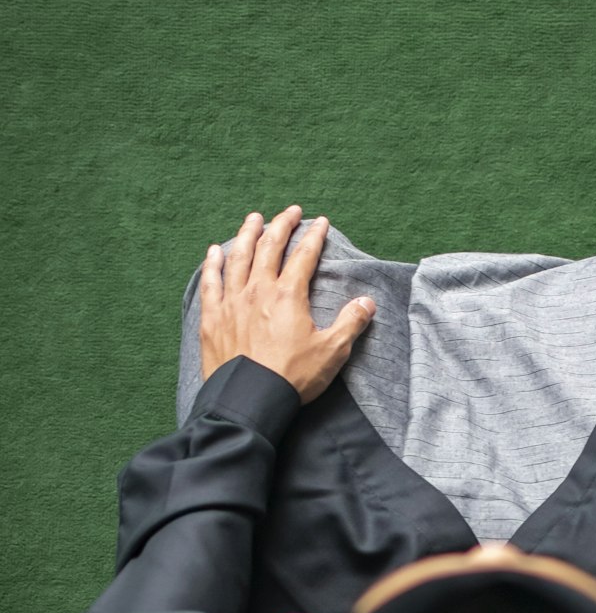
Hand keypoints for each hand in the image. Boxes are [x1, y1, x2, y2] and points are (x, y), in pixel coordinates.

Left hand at [200, 204, 375, 404]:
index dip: (314, 237)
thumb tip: (367, 302)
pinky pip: (210, 283)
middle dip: (281, 225)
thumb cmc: (292, 378)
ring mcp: (231, 302)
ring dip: (247, 234)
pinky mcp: (212, 318)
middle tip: (290, 212)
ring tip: (253, 219)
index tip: (320, 223)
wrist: (250, 400)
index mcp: (288, 295)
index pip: (303, 256)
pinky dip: (212, 264)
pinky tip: (214, 252)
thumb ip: (350, 323)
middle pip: (269, 247)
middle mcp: (258, 290)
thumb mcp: (332, 352)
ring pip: (238, 258)